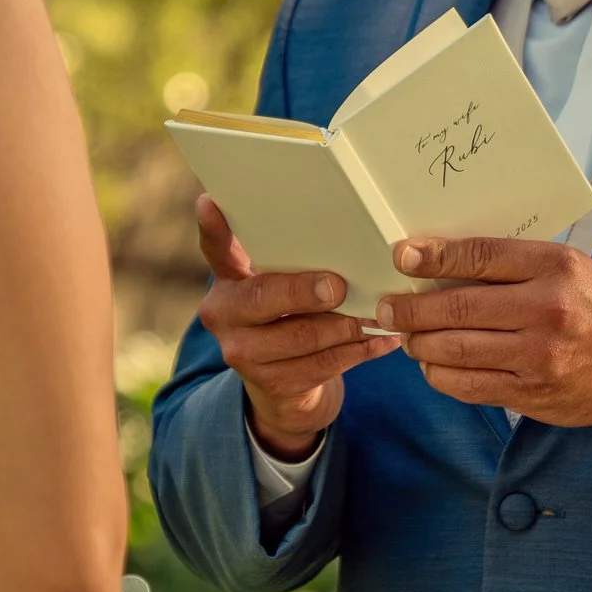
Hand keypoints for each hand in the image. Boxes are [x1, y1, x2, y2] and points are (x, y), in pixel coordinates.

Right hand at [194, 196, 400, 458]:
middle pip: (262, 297)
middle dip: (304, 291)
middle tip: (338, 285)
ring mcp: (243, 353)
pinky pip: (322, 366)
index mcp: (227, 280)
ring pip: (301, 336)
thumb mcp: (277, 287)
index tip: (209, 203)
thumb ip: (287, 261)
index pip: (216, 248)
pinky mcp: (271, 384)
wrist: (283, 388)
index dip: (213, 227)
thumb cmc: (287, 319)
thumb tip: (337, 227)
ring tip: (377, 314)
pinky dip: (358, 351)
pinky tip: (382, 340)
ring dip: (345, 325)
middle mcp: (224, 315)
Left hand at [377, 237, 591, 431]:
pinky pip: (467, 386)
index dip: (433, 256)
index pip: (479, 256)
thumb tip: (440, 260)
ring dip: (418, 343)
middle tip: (387, 307)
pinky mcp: (530, 395)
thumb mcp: (567, 266)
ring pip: (454, 351)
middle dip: (410, 308)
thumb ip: (512, 263)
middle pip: (457, 308)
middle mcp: (546, 311)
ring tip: (405, 334)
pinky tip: (432, 363)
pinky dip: (439, 375)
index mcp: (555, 268)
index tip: (401, 255)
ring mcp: (537, 358)